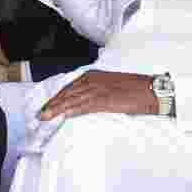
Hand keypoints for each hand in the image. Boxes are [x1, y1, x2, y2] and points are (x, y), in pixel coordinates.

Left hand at [39, 70, 156, 120]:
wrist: (150, 90)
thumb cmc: (133, 90)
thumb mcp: (110, 87)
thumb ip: (94, 94)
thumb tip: (79, 105)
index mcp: (93, 75)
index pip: (69, 87)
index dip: (57, 97)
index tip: (46, 106)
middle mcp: (93, 80)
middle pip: (68, 93)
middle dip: (53, 103)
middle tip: (41, 113)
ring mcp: (98, 89)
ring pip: (73, 99)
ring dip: (58, 108)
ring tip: (46, 116)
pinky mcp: (105, 99)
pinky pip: (85, 105)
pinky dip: (73, 110)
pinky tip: (64, 115)